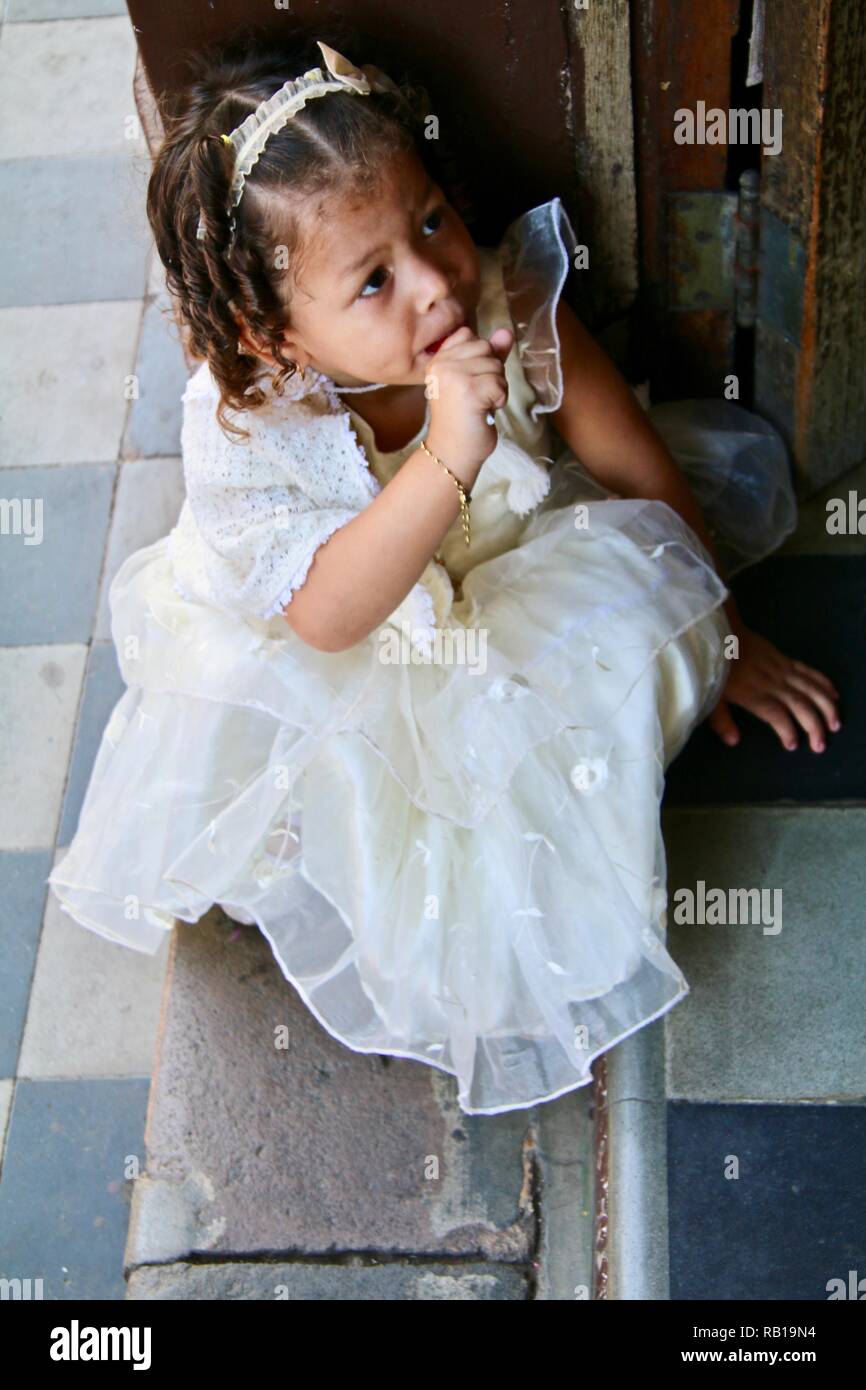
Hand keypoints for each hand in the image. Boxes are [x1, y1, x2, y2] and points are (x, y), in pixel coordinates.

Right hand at [425, 325, 513, 479]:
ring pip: (496, 365)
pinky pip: (500, 383)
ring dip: (497, 388)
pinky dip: (499, 399)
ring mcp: (454, 375)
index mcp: (438, 359)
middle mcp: (442, 363)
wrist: (452, 452)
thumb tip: (507, 331)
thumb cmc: (463, 418)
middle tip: (476, 397)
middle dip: (491, 373)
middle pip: (486, 348)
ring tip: (480, 405)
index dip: (479, 358)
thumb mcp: (474, 380)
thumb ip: (490, 354)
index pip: (470, 335)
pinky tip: (485, 411)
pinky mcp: (469, 390)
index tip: (468, 383)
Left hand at [707, 624, 840, 752]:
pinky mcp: (784, 659)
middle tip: (820, 745)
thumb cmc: (712, 666)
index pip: (776, 714)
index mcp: (752, 693)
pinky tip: (834, 694)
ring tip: (835, 724)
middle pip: (799, 704)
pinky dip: (823, 683)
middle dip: (813, 726)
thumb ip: (721, 720)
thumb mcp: (710, 696)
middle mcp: (771, 682)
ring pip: (810, 688)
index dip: (787, 730)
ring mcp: (780, 669)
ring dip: (826, 707)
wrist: (720, 631)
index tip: (792, 745)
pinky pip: (808, 672)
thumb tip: (734, 741)